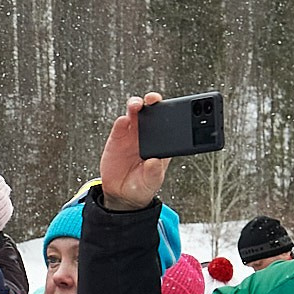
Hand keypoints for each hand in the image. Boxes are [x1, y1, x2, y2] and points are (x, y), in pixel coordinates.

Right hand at [94, 92, 171, 212]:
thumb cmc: (142, 186)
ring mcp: (132, 134)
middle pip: (153, 111)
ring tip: (136, 105)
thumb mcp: (152, 182)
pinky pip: (120, 125)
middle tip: (153, 99)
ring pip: (135, 113)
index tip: (175, 108)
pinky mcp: (117, 138)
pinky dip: (121, 121)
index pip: (170, 123)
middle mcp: (148, 134)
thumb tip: (154, 161)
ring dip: (136, 105)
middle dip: (154, 101)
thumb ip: (154, 172)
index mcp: (163, 143)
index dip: (173, 112)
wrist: (121, 193)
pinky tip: (123, 121)